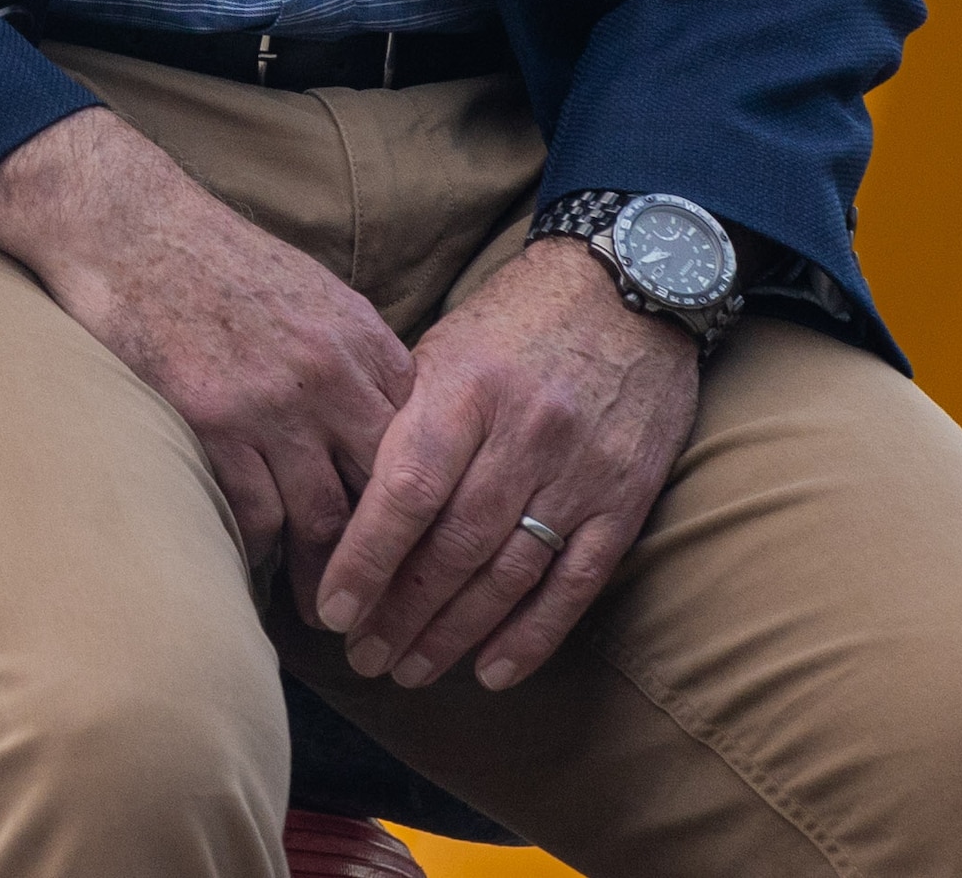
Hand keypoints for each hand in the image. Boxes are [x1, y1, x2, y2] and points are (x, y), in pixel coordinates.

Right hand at [0, 107, 415, 578]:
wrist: (131, 227)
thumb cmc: (218, 258)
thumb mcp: (313, 292)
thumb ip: (356, 357)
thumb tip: (387, 421)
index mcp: (363, 341)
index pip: (420, 444)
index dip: (425, 506)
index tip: (422, 551)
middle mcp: (330, 376)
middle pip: (385, 493)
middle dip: (389, 559)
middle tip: (387, 604)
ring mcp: (274, 403)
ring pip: (325, 520)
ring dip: (328, 576)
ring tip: (328, 612)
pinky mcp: (214, 423)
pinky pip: (255, 516)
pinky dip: (260, 555)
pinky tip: (259, 574)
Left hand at [311, 235, 696, 692]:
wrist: (630, 290)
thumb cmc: (514, 321)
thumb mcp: (446, 347)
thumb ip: (401, 418)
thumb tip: (338, 494)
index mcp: (467, 388)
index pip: (407, 490)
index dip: (366, 558)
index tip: (331, 609)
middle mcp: (525, 434)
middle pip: (454, 546)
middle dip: (402, 612)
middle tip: (362, 655)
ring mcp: (581, 472)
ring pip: (509, 575)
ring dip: (454, 633)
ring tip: (408, 669)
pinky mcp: (626, 500)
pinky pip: (575, 584)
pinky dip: (532, 635)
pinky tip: (491, 671)